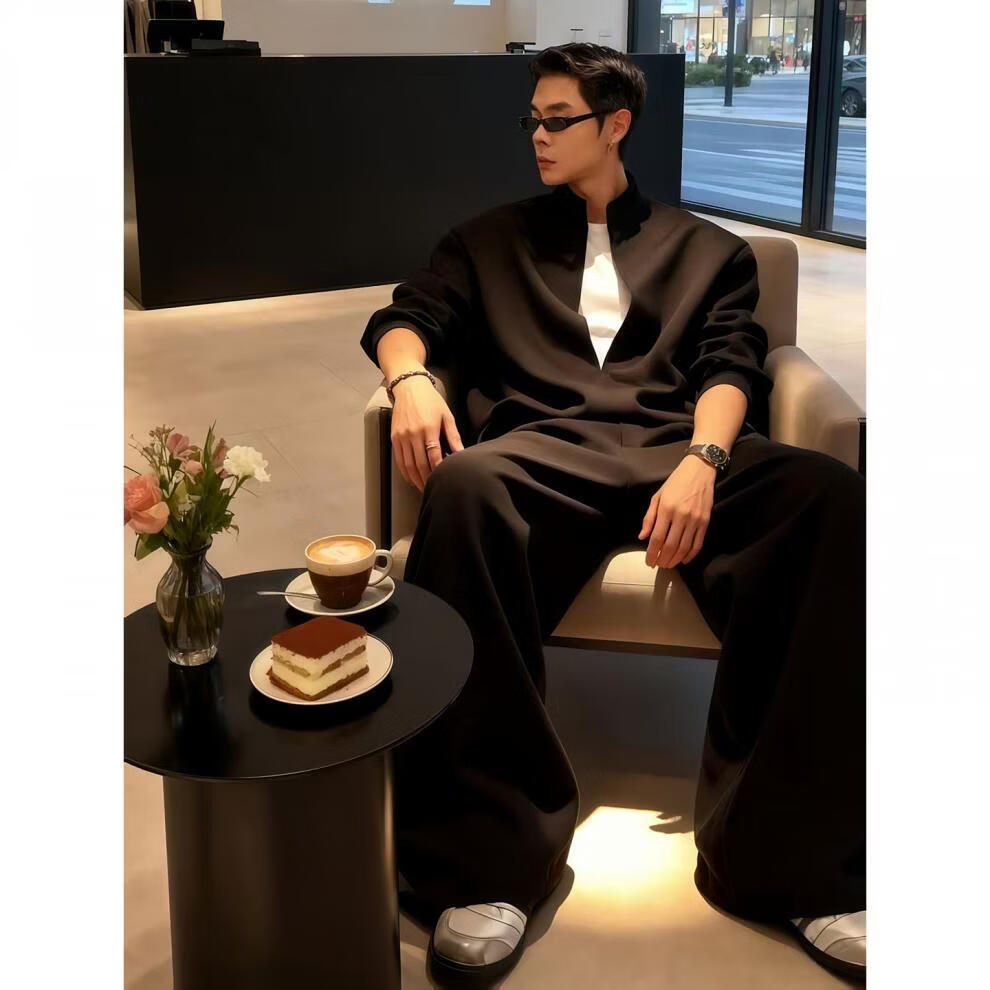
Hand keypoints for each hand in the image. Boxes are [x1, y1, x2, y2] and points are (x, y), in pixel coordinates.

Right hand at [390, 376, 463, 490]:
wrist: (409, 387)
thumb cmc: (431, 401)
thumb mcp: (447, 416)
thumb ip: (453, 436)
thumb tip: (461, 454)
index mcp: (428, 429)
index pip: (434, 456)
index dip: (439, 470)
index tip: (444, 479)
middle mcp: (413, 434)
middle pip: (420, 464)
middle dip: (427, 479)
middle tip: (434, 489)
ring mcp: (402, 437)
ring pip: (408, 465)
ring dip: (416, 479)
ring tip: (424, 488)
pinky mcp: (394, 437)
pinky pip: (399, 459)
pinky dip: (405, 472)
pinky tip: (411, 478)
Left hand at [637, 455, 716, 568]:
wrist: (699, 471)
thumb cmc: (675, 483)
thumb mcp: (657, 496)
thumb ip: (649, 518)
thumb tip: (642, 537)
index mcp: (666, 509)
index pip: (657, 538)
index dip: (651, 553)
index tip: (648, 561)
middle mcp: (681, 515)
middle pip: (670, 546)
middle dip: (662, 559)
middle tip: (658, 565)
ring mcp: (695, 520)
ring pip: (684, 547)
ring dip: (675, 559)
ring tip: (668, 564)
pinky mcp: (705, 522)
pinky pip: (698, 543)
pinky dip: (690, 555)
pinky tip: (683, 560)